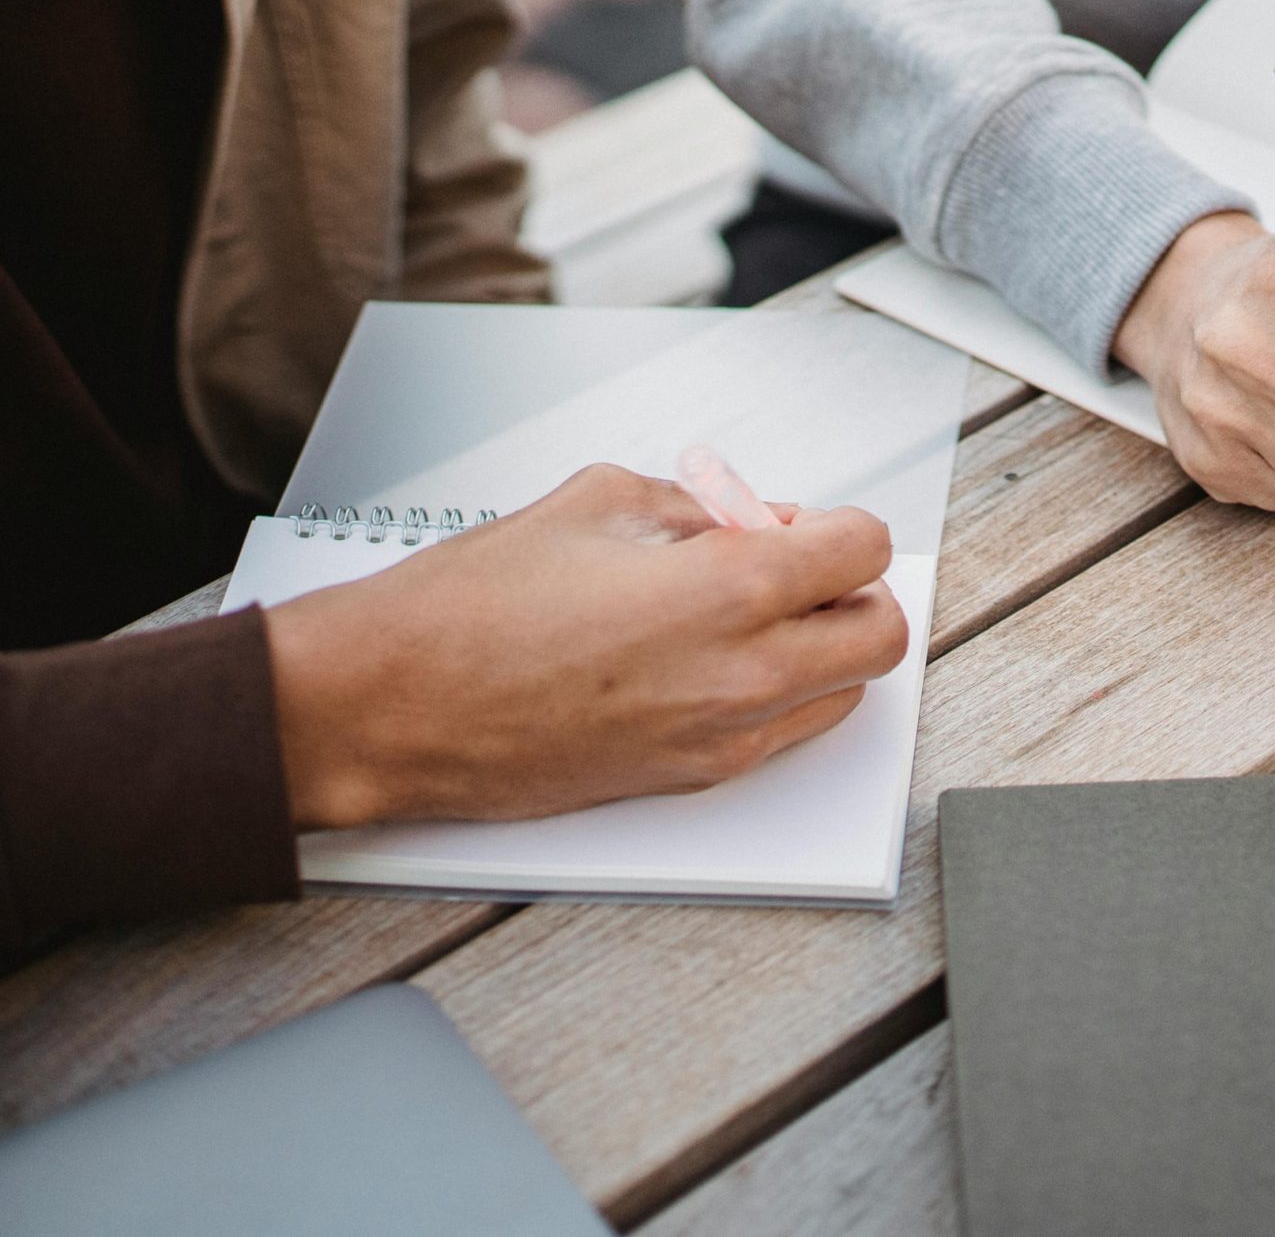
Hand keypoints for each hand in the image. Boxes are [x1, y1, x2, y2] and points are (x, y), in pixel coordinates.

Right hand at [264, 464, 907, 828]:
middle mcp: (745, 671)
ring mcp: (723, 736)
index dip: (835, 527)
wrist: (388, 706)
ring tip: (750, 614)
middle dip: (853, 591)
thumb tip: (747, 517)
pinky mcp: (690, 777)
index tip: (801, 522)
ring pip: (844, 693)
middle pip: (881, 634)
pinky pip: (784, 735)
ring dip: (822, 646)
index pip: (863, 550)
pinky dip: (779, 693)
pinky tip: (712, 660)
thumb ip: (698, 507)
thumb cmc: (469, 607)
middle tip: (799, 568)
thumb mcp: (598, 502)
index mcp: (732, 587)